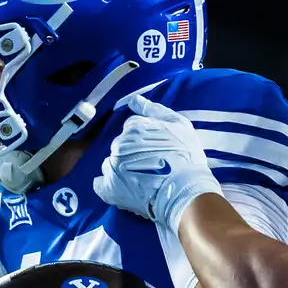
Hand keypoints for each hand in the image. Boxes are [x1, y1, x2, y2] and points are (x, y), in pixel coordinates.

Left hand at [92, 95, 220, 230]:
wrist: (185, 188)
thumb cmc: (186, 155)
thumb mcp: (177, 124)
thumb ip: (154, 110)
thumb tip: (133, 99)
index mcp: (134, 128)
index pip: (132, 128)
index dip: (144, 138)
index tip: (155, 149)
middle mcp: (120, 144)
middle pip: (121, 145)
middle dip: (132, 153)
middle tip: (151, 165)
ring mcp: (112, 166)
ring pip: (112, 163)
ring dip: (122, 168)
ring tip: (140, 180)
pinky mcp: (110, 188)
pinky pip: (101, 185)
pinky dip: (108, 186)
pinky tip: (121, 189)